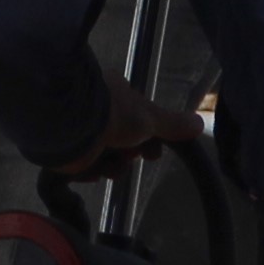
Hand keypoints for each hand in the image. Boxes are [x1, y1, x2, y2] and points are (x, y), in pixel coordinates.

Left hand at [51, 71, 202, 172]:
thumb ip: (173, 124)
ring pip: (104, 157)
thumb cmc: (113, 114)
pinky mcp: (64, 148)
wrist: (68, 124)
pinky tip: (91, 168)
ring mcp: (79, 129)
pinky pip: (83, 166)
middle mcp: (96, 110)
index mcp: (115, 94)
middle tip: (130, 156)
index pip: (137, 120)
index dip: (148, 140)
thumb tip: (199, 124)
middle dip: (128, 154)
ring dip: (110, 165)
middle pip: (122, 141)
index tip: (153, 154)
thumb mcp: (150, 118)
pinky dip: (89, 169)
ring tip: (108, 163)